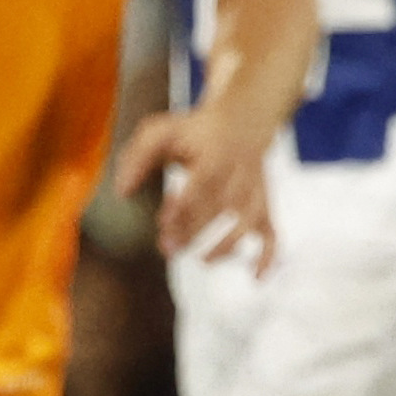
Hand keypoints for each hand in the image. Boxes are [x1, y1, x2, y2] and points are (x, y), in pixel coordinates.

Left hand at [112, 105, 278, 266]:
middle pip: (221, 207)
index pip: (203, 182)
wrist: (245, 118)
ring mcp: (256, 191)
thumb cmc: (194, 131)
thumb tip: (122, 193)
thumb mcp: (162, 132)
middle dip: (195, 231)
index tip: (163, 222)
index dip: (185, 205)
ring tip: (202, 260)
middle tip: (167, 249)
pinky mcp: (265, 204)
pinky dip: (268, 256)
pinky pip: (273, 233)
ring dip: (227, 245)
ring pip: (248, 223)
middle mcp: (241, 173)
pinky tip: (256, 278)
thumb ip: (138, 159)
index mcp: (215, 154)